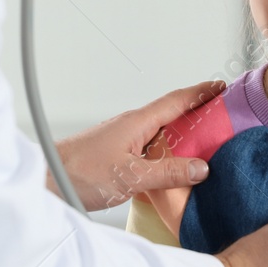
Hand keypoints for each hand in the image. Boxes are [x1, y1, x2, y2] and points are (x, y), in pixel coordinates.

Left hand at [50, 80, 225, 211]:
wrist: (46, 179)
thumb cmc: (79, 173)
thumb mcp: (131, 176)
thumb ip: (168, 173)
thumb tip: (201, 168)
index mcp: (137, 122)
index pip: (176, 101)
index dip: (200, 93)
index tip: (220, 87)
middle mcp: (131, 126)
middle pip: (171, 114)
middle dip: (196, 112)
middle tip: (221, 115)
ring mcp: (123, 139)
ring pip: (159, 132)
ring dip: (181, 134)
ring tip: (204, 143)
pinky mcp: (116, 153)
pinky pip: (149, 146)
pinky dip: (166, 150)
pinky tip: (171, 165)